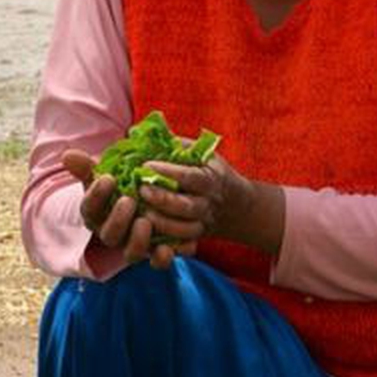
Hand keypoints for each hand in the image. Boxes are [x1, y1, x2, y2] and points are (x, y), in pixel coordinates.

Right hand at [60, 149, 192, 268]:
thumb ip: (87, 167)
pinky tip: (168, 247)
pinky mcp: (154, 253)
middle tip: (129, 200)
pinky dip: (161, 257)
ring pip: (131, 253)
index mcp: (97, 215)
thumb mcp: (104, 174)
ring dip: (137, 240)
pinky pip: (156, 261)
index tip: (108, 178)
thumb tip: (67, 155)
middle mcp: (112, 234)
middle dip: (117, 219)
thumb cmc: (120, 186)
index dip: (96, 196)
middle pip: (109, 235)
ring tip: (145, 222)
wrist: (146, 200)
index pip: (90, 210)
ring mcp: (132, 245)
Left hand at [131, 152, 258, 249]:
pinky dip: (166, 242)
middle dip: (163, 199)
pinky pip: (182, 245)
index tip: (147, 165)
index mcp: (210, 180)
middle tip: (141, 189)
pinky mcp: (195, 238)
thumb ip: (177, 145)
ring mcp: (202, 224)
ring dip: (162, 223)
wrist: (236, 206)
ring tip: (141, 213)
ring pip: (184, 229)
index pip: (190, 176)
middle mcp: (208, 203)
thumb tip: (141, 132)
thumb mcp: (202, 154)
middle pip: (187, 206)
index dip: (169, 171)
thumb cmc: (211, 172)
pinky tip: (147, 233)